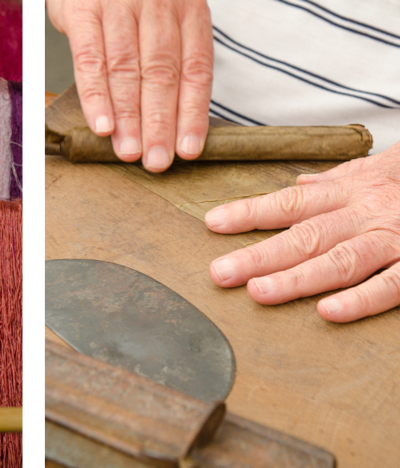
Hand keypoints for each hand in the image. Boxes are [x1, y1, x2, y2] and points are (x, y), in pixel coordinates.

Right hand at [47, 0, 213, 171]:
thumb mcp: (162, 11)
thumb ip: (168, 52)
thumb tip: (172, 114)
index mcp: (187, 10)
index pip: (195, 69)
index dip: (192, 113)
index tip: (187, 150)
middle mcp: (157, 6)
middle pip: (162, 75)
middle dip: (160, 124)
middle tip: (156, 161)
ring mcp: (118, 7)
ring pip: (127, 71)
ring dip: (129, 117)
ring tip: (128, 152)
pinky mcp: (83, 10)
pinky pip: (90, 59)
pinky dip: (96, 96)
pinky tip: (102, 124)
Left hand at [205, 142, 399, 322]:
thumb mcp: (380, 168)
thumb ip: (337, 182)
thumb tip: (298, 187)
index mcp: (353, 191)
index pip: (291, 202)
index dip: (250, 211)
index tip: (212, 223)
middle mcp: (368, 212)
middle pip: (306, 234)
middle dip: (259, 253)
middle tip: (219, 273)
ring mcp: (396, 237)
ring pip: (342, 259)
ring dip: (298, 277)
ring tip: (258, 292)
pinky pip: (394, 284)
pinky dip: (362, 298)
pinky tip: (329, 312)